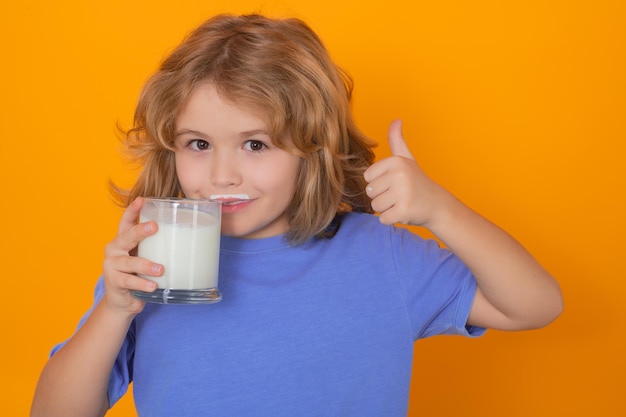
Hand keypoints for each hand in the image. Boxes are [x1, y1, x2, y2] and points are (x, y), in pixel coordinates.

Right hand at [102, 197, 162, 315]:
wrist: (123, 301)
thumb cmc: (139, 275)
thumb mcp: (146, 257)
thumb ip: (157, 247)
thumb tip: (190, 237)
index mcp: (122, 240)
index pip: (126, 221)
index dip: (132, 210)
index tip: (142, 199)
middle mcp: (114, 249)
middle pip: (127, 236)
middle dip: (140, 231)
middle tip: (155, 227)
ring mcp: (112, 265)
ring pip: (130, 262)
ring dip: (146, 265)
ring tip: (161, 269)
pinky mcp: (114, 282)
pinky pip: (129, 282)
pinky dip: (142, 284)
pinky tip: (153, 286)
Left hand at [364, 120, 450, 225]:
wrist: (438, 205)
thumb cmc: (417, 182)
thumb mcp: (407, 159)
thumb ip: (397, 140)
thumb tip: (396, 120)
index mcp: (396, 161)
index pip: (368, 177)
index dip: (379, 183)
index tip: (394, 183)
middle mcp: (399, 175)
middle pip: (370, 192)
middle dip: (382, 197)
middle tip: (399, 195)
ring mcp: (402, 193)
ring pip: (375, 206)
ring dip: (386, 208)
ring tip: (402, 202)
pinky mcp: (404, 211)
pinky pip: (383, 218)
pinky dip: (391, 219)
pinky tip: (404, 212)